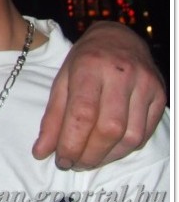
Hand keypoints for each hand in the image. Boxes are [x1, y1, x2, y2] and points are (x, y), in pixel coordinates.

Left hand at [33, 20, 165, 169]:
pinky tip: (109, 149)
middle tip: (74, 164)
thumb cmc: (84, 61)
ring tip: (89, 159)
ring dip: (107, 156)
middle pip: (109, 129)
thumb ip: (52, 118)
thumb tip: (41, 152)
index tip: (60, 160)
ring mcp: (145, 84)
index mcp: (90, 67)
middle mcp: (121, 74)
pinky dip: (125, 148)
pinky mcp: (160, 94)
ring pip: (131, 136)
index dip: (71, 143)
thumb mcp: (62, 81)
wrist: (118, 38)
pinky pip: (146, 133)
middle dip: (89, 154)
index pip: (82, 114)